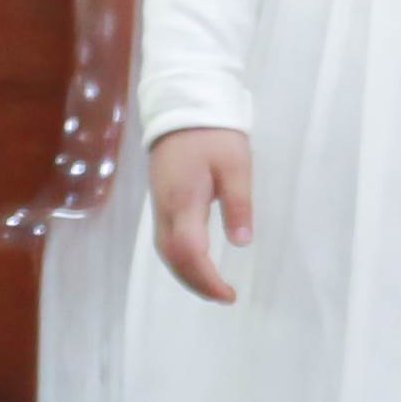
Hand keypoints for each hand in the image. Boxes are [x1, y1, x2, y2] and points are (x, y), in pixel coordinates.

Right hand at [148, 128, 253, 301]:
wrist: (182, 104)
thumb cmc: (214, 134)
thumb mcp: (236, 165)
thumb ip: (238, 204)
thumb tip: (241, 243)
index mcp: (184, 201)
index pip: (190, 252)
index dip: (207, 279)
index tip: (229, 294)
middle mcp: (165, 208)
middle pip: (173, 258)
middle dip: (196, 283)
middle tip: (224, 296)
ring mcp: (159, 204)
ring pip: (165, 251)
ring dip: (185, 274)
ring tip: (211, 286)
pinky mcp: (160, 199)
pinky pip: (164, 240)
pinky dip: (179, 259)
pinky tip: (195, 262)